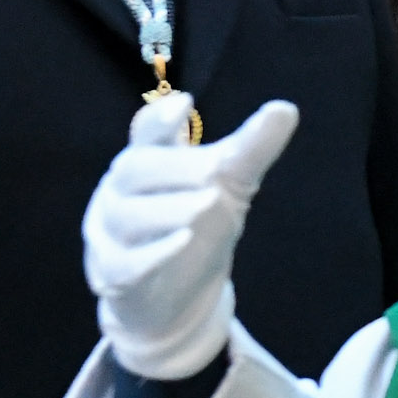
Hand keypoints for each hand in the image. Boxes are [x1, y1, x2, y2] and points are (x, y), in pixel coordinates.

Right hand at [82, 95, 299, 376]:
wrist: (179, 294)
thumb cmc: (197, 223)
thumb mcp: (229, 183)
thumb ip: (250, 149)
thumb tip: (286, 109)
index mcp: (147, 161)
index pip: (145, 132)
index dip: (159, 118)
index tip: (185, 102)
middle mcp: (121, 192)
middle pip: (133, 169)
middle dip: (175, 168)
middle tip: (216, 171)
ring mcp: (112, 233)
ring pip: (126, 215)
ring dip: (168, 209)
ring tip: (208, 203)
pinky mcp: (114, 274)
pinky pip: (125, 262)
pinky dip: (155, 252)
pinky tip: (183, 241)